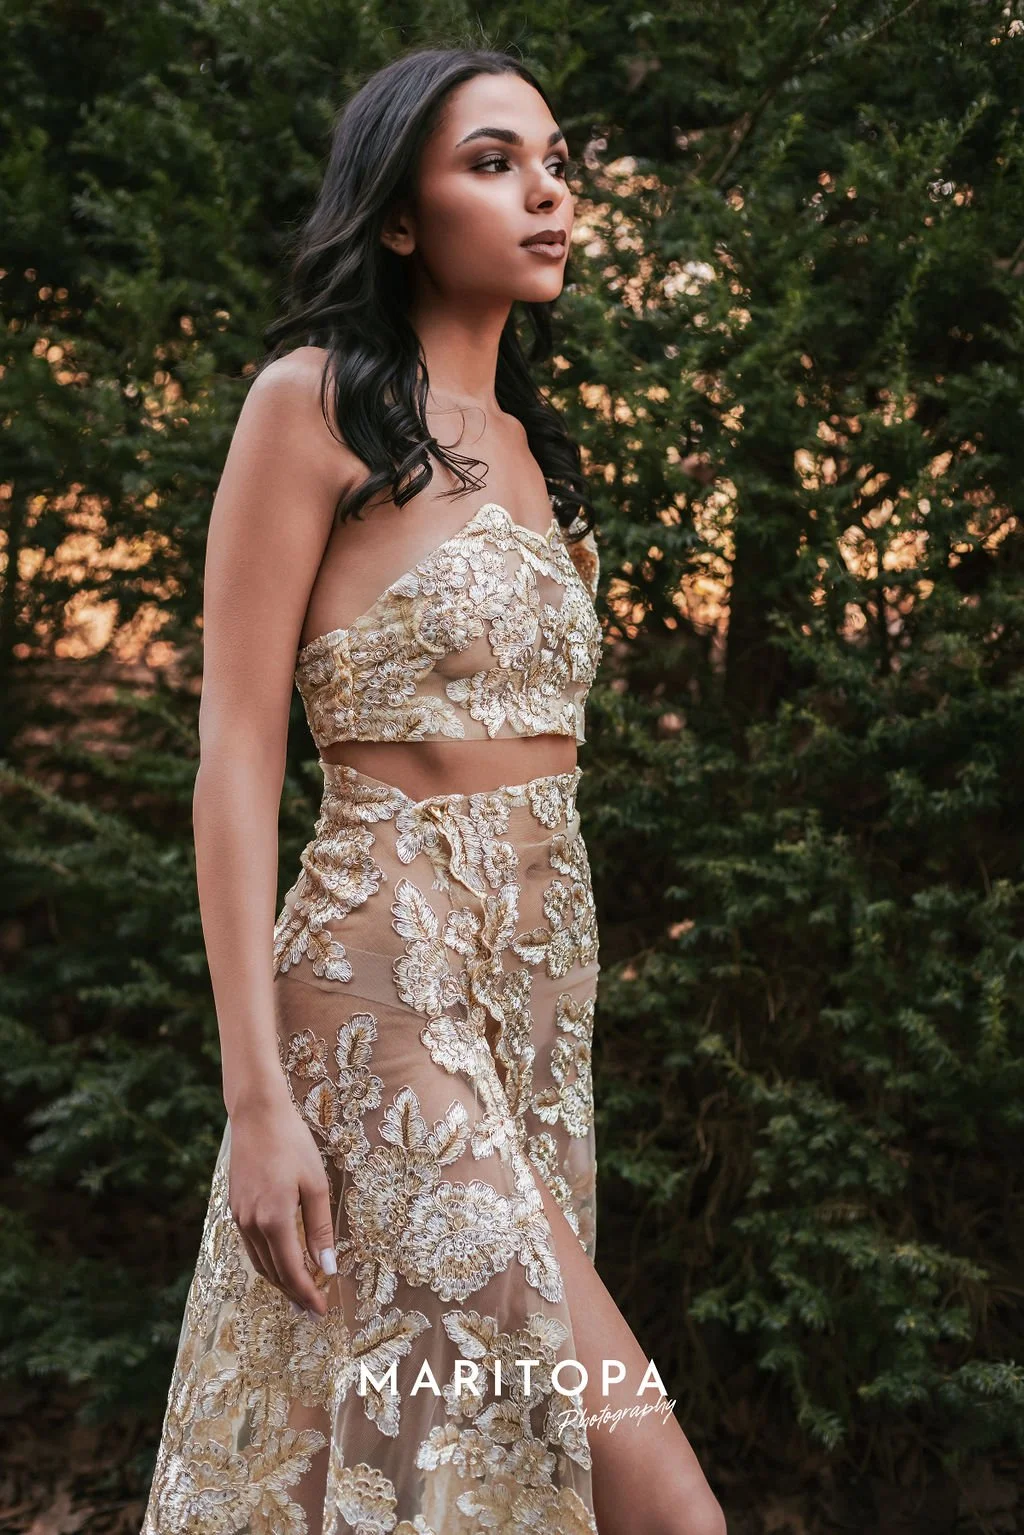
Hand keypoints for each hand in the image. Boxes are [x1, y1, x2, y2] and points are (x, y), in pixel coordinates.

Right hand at [227, 1089, 335, 1315]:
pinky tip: (279, 1262)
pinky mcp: (235, 1208)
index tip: (321, 1310)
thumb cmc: (292, 1143)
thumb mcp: (315, 1184)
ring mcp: (239, 1217)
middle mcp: (252, 1224)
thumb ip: (320, 1229)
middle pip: (273, 1272)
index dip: (307, 1294)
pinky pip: (251, 1246)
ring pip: (259, 1262)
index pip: (292, 1271)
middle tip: (311, 1309)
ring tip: (297, 1294)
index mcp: (274, 1220)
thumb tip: (327, 1268)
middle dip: (293, 1294)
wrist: (256, 1115)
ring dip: (278, 1281)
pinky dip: (267, 1261)